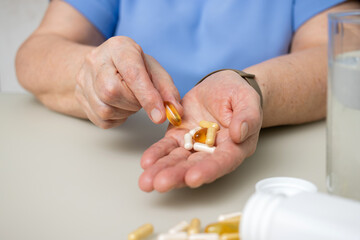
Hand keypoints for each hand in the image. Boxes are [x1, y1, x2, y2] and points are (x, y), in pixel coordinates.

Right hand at [75, 36, 181, 127]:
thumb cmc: (132, 66)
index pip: (132, 74)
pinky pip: (101, 120)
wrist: (102, 65)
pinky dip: (116, 118)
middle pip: (112, 92)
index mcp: (118, 47)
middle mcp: (95, 60)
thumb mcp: (153, 70)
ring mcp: (83, 79)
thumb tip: (176, 111)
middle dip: (134, 103)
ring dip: (125, 112)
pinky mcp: (79, 97)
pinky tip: (120, 106)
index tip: (161, 116)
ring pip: (105, 109)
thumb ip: (167, 89)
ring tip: (130, 100)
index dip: (148, 97)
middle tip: (140, 98)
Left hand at [139, 70, 262, 191]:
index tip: (193, 178)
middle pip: (195, 166)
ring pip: (178, 160)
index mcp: (234, 146)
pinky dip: (156, 153)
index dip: (208, 170)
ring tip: (146, 181)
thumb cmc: (237, 93)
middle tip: (161, 183)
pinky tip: (146, 162)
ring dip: (162, 170)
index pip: (223, 161)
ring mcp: (194, 145)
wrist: (220, 86)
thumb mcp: (246, 99)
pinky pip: (167, 147)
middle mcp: (213, 151)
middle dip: (177, 176)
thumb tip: (240, 133)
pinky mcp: (179, 136)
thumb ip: (247, 116)